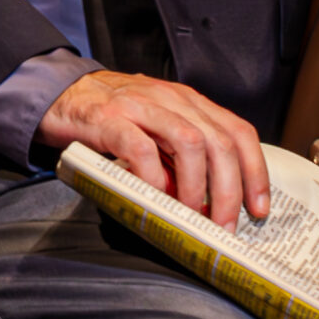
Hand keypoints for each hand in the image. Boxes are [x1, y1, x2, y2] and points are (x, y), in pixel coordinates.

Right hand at [38, 70, 270, 227]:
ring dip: (196, 187)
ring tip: (190, 214)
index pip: (238, 131)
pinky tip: (153, 196)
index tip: (258, 208)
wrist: (60, 94)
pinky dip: (154, 178)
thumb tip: (207, 201)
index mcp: (189, 102)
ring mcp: (141, 106)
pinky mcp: (110, 119)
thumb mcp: (157, 129)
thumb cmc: (112, 116)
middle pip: (219, 143)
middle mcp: (171, 100)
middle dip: (228, 191)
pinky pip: (142, 149)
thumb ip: (181, 157)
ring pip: (190, 143)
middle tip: (223, 225)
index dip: (255, 172)